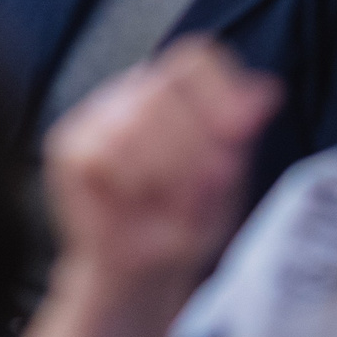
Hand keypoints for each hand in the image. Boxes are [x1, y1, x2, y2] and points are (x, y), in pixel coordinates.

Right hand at [43, 37, 282, 302]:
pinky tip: (140, 204)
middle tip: (214, 185)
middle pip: (165, 88)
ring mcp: (95, 116)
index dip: (220, 92)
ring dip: (169, 168)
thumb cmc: (187, 223)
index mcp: (174, 90)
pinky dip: (133, 184)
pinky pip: (105, 153)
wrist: (145, 277)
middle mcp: (131, 93)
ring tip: (179, 204)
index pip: (195, 59)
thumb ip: (241, 133)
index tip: (240, 135)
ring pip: (135, 119)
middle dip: (197, 142)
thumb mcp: (227, 179)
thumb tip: (267, 92)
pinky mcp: (69, 149)